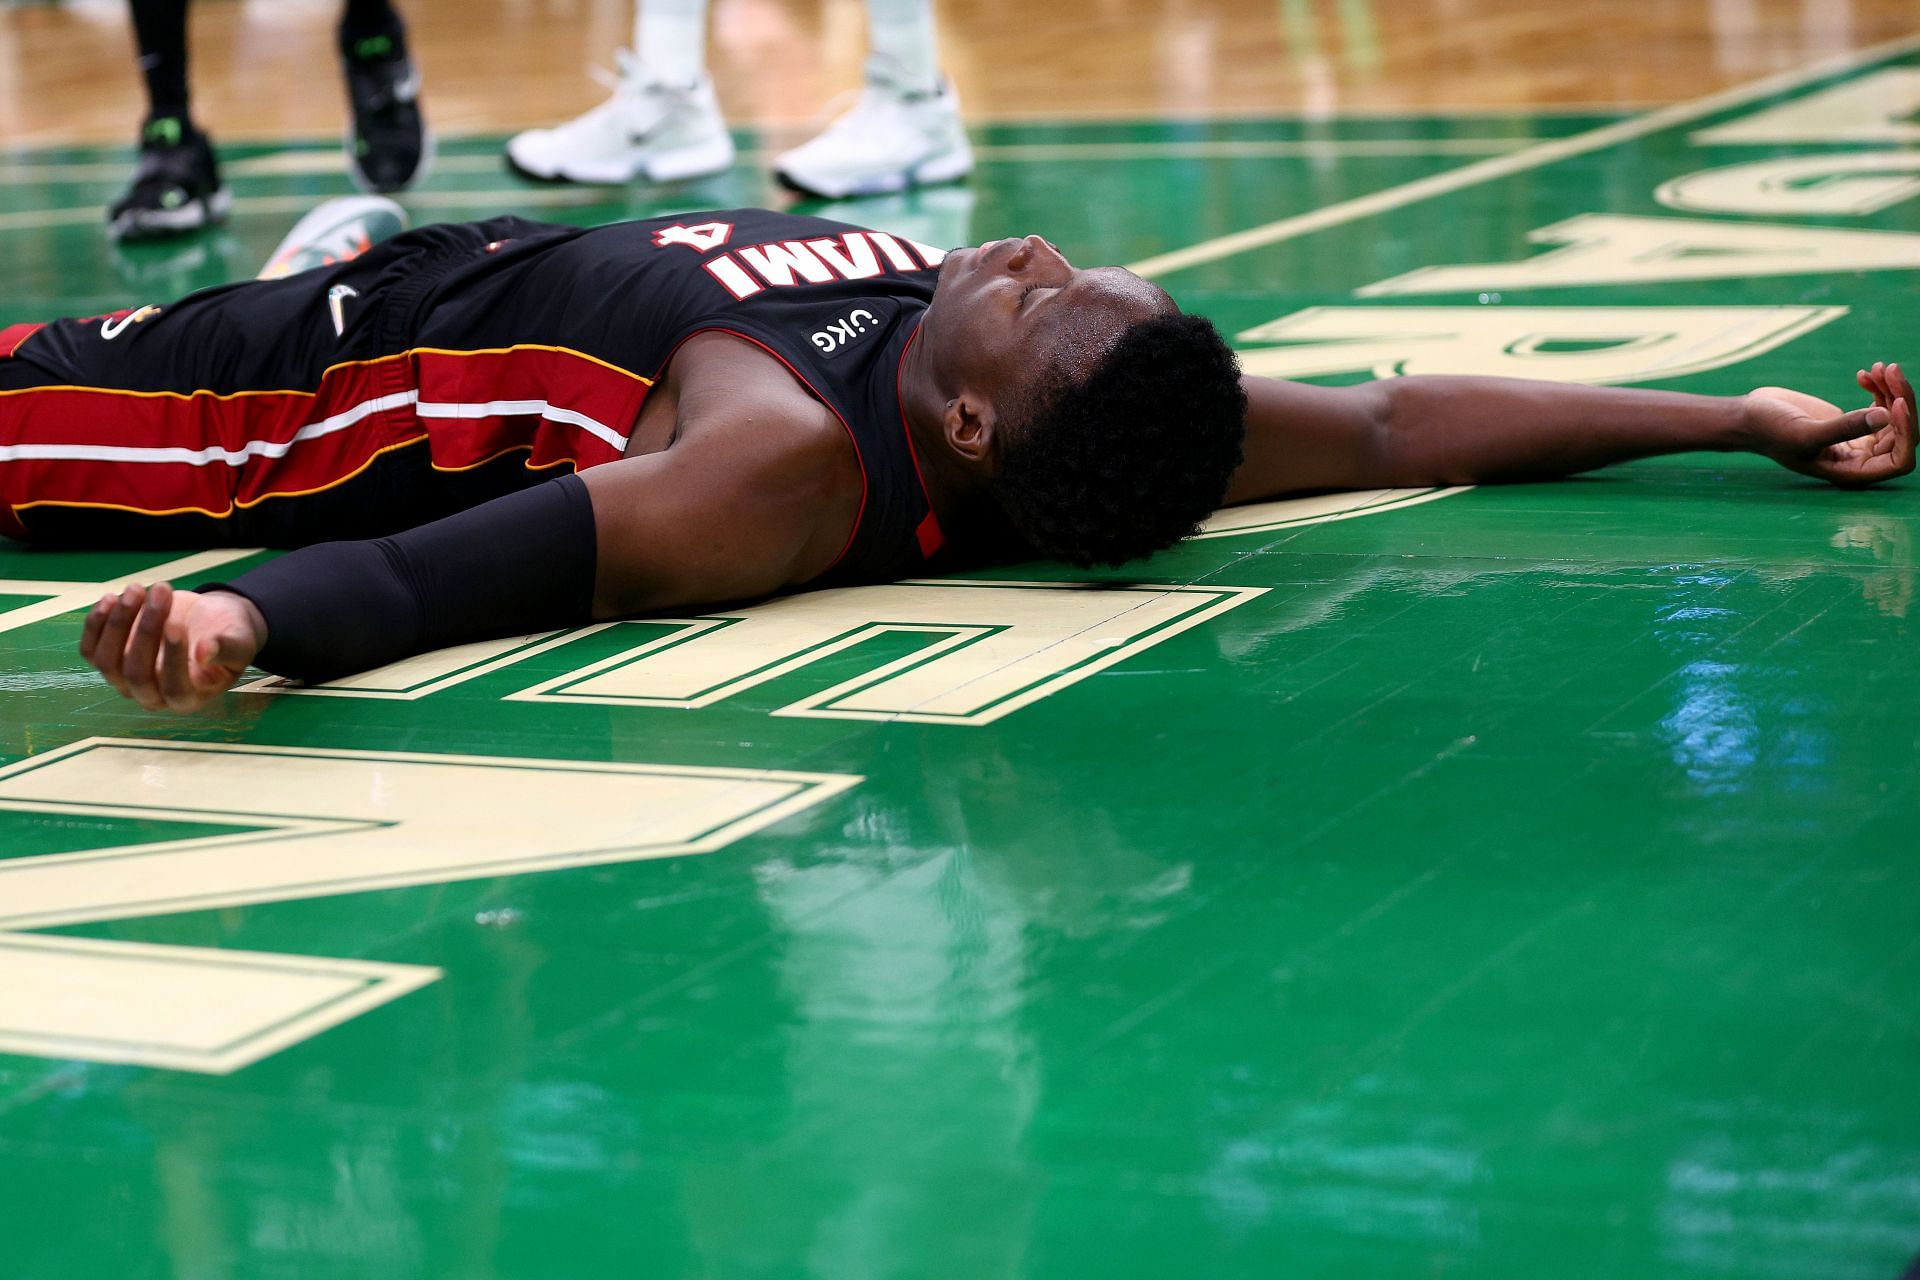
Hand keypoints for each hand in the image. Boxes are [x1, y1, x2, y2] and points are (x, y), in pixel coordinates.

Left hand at [79, 582, 266, 712]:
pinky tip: (110, 598)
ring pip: (107, 660)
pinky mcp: (109, 659)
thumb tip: (204, 653)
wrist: (211, 622)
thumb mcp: (240, 642)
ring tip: (137, 588)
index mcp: (189, 699)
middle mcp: (153, 696)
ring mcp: (125, 680)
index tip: (176, 623)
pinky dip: (95, 624)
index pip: (174, 687)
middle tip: (162, 591)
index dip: (172, 658)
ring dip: (118, 622)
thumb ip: (226, 649)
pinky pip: (90, 650)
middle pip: (136, 673)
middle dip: (146, 630)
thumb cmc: (230, 635)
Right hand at [1744, 361, 1916, 487]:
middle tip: (1889, 369)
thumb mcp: (1805, 432)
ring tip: (1880, 367)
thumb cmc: (1771, 431)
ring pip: (1895, 416)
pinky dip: (1880, 387)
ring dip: (1893, 389)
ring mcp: (1858, 440)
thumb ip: (1845, 428)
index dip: (1906, 433)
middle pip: (1902, 433)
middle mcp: (1860, 459)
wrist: (1750, 416)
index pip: (1899, 460)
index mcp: (1852, 471)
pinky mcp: (1852, 421)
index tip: (1895, 403)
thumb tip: (1884, 416)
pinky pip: (1882, 406)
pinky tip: (1864, 374)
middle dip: (1901, 400)